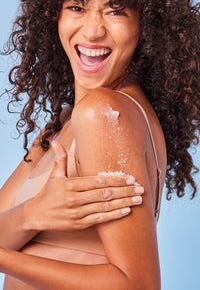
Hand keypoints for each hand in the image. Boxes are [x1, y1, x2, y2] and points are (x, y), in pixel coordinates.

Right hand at [27, 141, 143, 231]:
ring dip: (124, 203)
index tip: (130, 178)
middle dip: (125, 191)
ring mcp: (77, 213)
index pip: (98, 181)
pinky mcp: (79, 224)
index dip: (115, 179)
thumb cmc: (48, 193)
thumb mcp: (54, 175)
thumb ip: (60, 159)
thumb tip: (56, 141)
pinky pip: (100, 219)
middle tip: (140, 188)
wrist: (37, 215)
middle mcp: (75, 199)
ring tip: (138, 199)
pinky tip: (126, 211)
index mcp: (71, 185)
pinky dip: (114, 216)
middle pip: (105, 194)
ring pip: (105, 207)